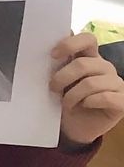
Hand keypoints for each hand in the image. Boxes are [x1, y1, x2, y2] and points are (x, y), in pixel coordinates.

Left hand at [50, 32, 123, 146]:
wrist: (75, 127)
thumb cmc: (66, 100)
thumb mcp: (59, 82)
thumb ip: (57, 66)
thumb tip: (49, 52)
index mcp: (89, 57)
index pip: (87, 39)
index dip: (70, 44)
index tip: (52, 55)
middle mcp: (105, 67)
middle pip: (83, 64)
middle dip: (62, 77)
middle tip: (52, 88)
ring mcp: (116, 83)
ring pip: (91, 83)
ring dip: (72, 95)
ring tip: (66, 103)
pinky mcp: (122, 101)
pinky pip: (104, 97)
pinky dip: (88, 103)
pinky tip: (83, 106)